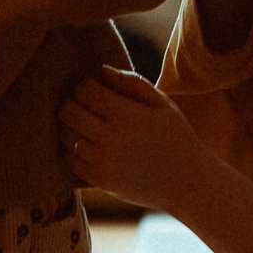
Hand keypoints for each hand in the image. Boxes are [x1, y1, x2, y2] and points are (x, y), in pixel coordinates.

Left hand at [60, 67, 206, 215]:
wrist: (187, 183)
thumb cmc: (176, 137)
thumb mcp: (162, 104)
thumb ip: (132, 83)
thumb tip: (101, 69)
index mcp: (127, 115)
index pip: (85, 90)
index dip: (86, 84)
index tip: (95, 87)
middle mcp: (111, 138)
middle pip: (68, 110)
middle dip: (72, 101)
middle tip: (85, 104)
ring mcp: (103, 162)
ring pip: (65, 135)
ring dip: (71, 126)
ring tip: (88, 124)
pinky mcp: (100, 180)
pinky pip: (71, 159)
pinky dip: (74, 150)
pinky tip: (90, 145)